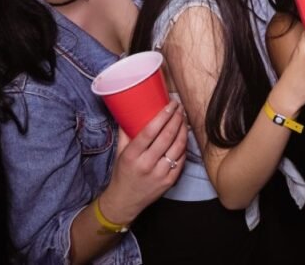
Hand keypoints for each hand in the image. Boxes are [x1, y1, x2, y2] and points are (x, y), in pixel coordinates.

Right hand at [102, 101, 188, 223]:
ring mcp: (159, 174)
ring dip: (183, 130)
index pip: (150, 131)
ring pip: (177, 147)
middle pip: (167, 137)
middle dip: (176, 119)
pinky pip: (181, 160)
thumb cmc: (122, 173)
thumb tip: (130, 111)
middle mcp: (146, 164)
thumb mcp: (120, 153)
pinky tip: (184, 137)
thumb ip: (126, 132)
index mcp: (132, 155)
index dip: (163, 116)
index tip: (170, 104)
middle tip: (180, 108)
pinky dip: (184, 147)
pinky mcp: (169, 181)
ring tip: (184, 119)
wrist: (124, 201)